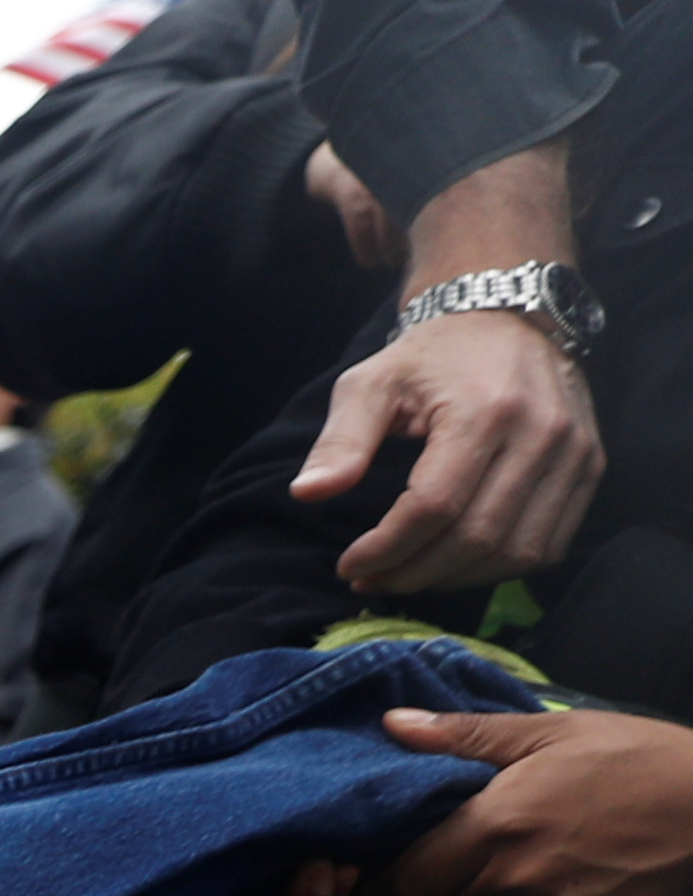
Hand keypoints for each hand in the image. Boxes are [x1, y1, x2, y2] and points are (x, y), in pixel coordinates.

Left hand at [294, 145, 601, 595]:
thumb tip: (306, 493)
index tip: (349, 565)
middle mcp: (541, 433)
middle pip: (477, 537)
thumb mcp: (372, 382)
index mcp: (484, 411)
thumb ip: (340, 439)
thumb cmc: (431, 355)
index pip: (434, 507)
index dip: (387, 549)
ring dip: (456, 579)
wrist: (506, 315)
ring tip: (408, 575)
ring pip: (518, 551)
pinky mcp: (590, 465)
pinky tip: (455, 565)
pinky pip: (551, 543)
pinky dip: (500, 567)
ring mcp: (575, 451)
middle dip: (415, 573)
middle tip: (372, 580)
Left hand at [368, 700, 692, 895]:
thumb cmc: (644, 761)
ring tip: (453, 889)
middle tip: (404, 882)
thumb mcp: (556, 732)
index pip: (403, 881)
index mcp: (499, 826)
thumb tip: (392, 723)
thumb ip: (466, 736)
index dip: (376, 885)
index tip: (365, 874)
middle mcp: (515, 884)